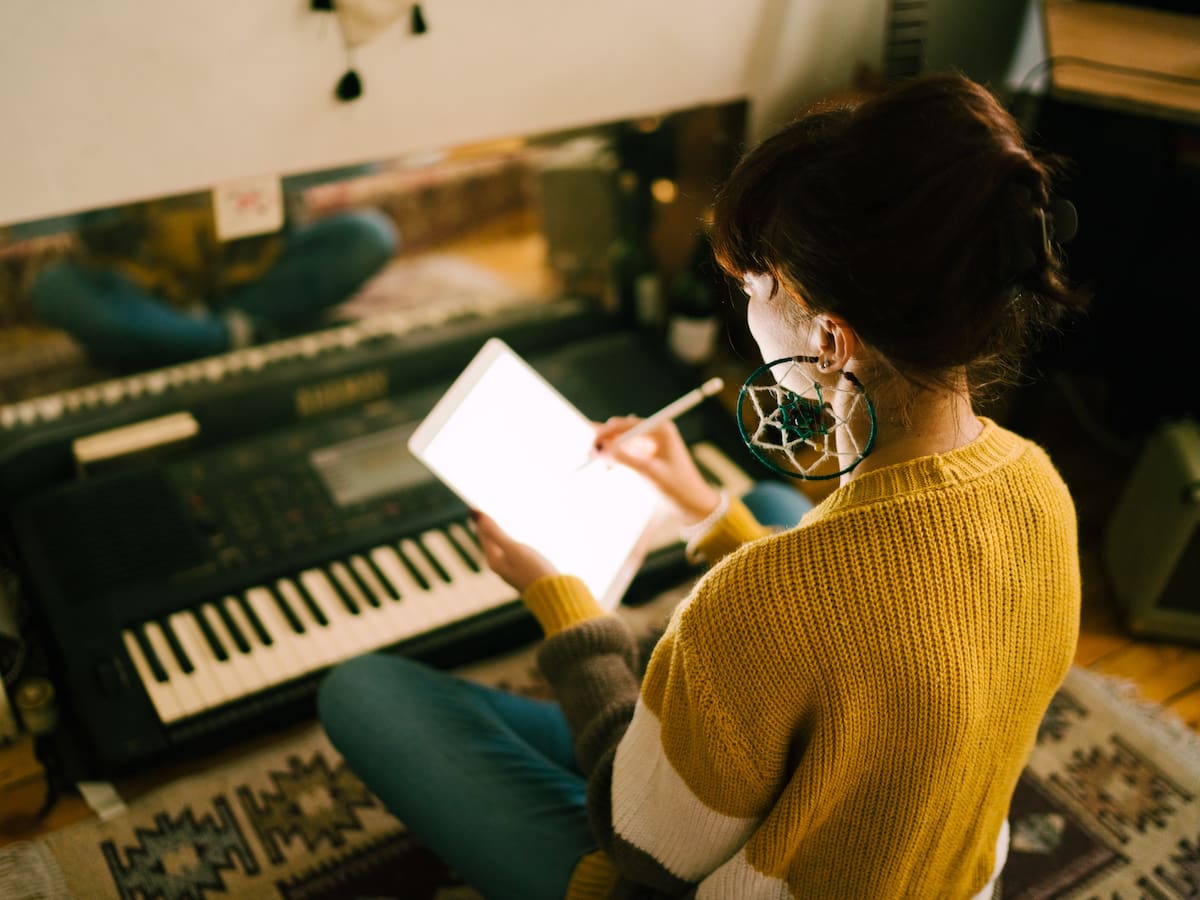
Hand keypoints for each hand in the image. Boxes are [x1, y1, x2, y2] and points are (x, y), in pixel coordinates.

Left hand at [471, 510, 557, 592]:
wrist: (554, 595)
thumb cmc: (532, 570)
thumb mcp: (513, 549)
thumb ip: (495, 533)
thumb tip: (478, 517)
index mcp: (494, 561)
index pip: (484, 537)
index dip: (480, 522)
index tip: (473, 509)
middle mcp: (501, 568)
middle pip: (490, 545)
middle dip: (485, 531)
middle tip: (480, 518)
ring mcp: (512, 572)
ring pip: (500, 551)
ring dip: (496, 539)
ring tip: (492, 531)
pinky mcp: (524, 574)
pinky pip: (511, 556)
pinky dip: (508, 546)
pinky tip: (513, 548)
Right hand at [592, 417, 721, 524]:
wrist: (694, 506)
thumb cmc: (677, 488)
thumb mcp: (649, 473)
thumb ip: (624, 459)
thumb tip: (598, 450)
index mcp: (661, 429)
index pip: (624, 424)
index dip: (605, 434)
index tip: (591, 447)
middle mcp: (656, 432)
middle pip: (622, 429)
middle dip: (605, 441)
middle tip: (590, 456)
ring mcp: (653, 443)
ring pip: (622, 441)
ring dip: (610, 450)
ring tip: (598, 463)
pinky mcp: (650, 455)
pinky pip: (627, 451)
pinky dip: (617, 457)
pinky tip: (609, 467)